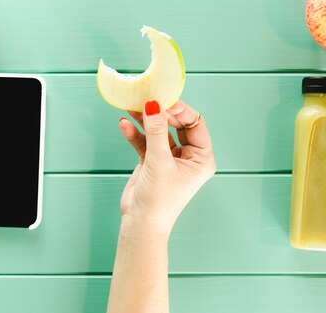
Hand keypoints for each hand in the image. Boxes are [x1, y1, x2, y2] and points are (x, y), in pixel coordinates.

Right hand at [118, 99, 216, 239]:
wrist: (140, 224)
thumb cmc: (159, 201)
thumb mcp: (159, 161)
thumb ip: (156, 131)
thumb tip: (154, 105)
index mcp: (201, 158)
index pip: (195, 123)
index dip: (180, 110)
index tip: (162, 101)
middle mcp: (188, 157)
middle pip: (176, 124)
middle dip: (160, 113)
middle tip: (146, 101)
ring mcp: (169, 159)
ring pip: (159, 131)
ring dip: (145, 121)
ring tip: (131, 108)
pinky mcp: (152, 162)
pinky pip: (145, 142)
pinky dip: (135, 134)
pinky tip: (125, 125)